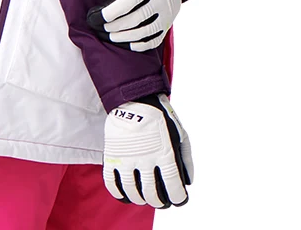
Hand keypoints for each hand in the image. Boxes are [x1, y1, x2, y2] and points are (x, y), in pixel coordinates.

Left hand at [87, 0, 187, 50]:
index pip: (131, 0)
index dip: (113, 11)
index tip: (98, 16)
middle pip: (137, 18)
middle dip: (116, 26)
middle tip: (101, 27)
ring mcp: (167, 13)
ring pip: (145, 31)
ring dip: (125, 37)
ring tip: (110, 36)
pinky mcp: (169, 22)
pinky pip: (156, 39)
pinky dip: (141, 45)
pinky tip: (128, 43)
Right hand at [103, 93, 192, 207]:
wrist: (134, 98)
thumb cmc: (160, 117)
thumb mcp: (181, 133)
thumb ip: (186, 158)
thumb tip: (188, 182)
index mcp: (165, 153)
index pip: (173, 188)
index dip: (178, 199)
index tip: (179, 200)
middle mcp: (145, 159)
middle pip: (152, 194)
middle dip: (159, 202)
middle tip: (161, 201)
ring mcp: (127, 158)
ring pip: (132, 192)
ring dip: (140, 200)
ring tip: (144, 197)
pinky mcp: (112, 155)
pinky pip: (112, 183)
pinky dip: (119, 193)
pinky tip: (126, 195)